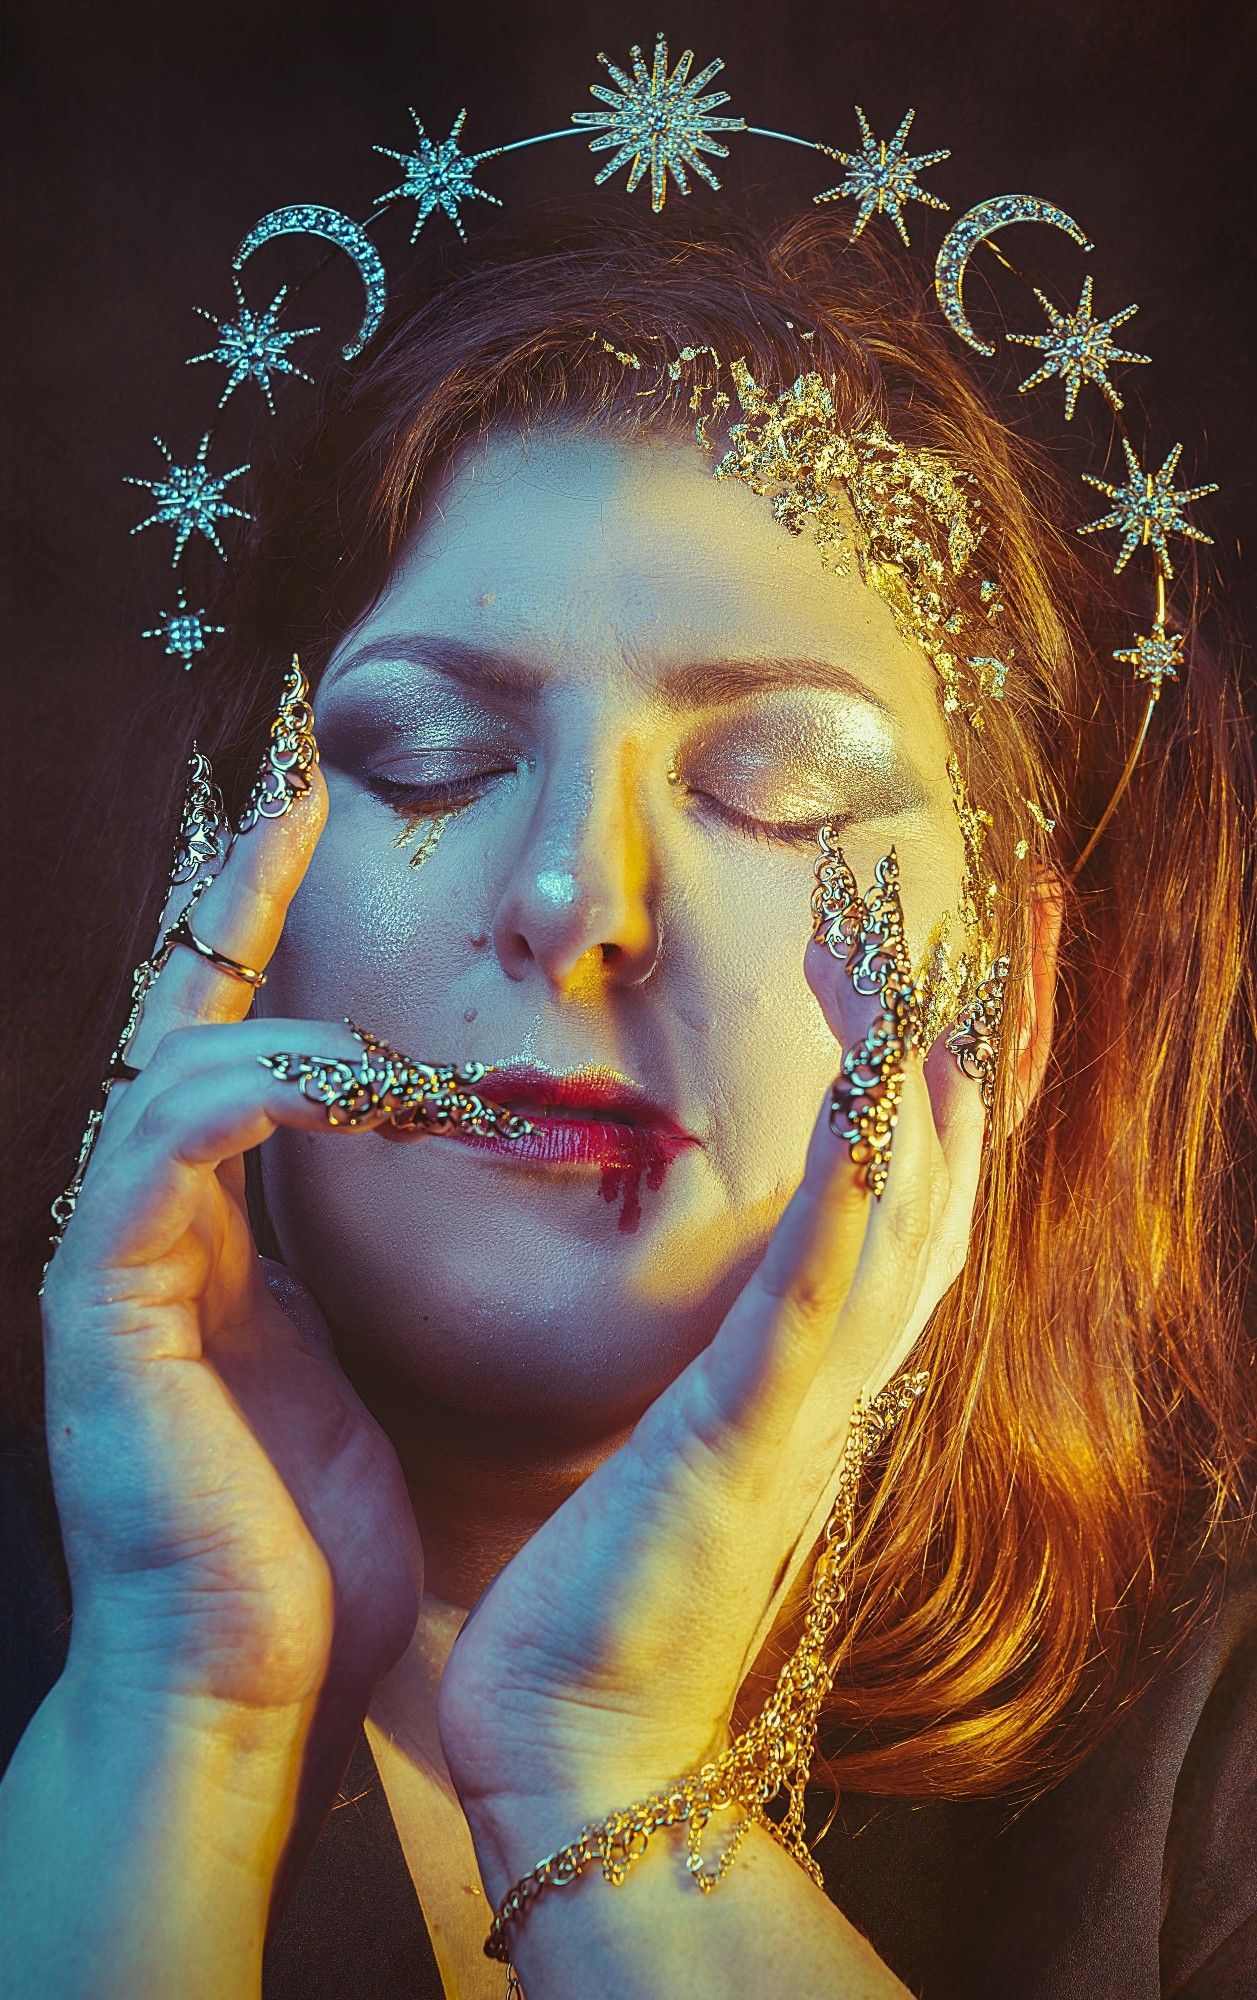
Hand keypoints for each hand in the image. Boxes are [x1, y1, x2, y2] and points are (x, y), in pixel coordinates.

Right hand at [39, 747, 423, 1794]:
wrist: (251, 1677)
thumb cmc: (313, 1538)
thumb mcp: (357, 1360)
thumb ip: (363, 1253)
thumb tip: (438, 1158)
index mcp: (214, 1224)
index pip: (235, 1030)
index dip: (255, 910)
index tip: (308, 800)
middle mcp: (151, 1215)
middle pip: (180, 1006)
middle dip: (232, 888)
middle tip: (299, 778)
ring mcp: (116, 1250)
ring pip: (184, 1059)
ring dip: (321, 1040)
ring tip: (431, 1072)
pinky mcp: (104, 1297)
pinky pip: (169, 1140)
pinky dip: (268, 1094)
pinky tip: (364, 1093)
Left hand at [438, 846, 985, 1885]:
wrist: (583, 1742)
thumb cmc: (607, 1589)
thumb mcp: (674, 1437)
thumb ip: (722, 1354)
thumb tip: (723, 1276)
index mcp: (818, 1376)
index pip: (906, 1206)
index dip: (934, 1090)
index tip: (917, 974)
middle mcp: (842, 1385)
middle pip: (933, 1192)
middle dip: (943, 1053)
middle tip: (930, 929)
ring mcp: (804, 1413)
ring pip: (897, 1226)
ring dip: (908, 1093)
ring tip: (898, 973)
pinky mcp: (743, 1442)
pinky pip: (813, 1301)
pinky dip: (850, 1198)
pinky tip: (864, 1108)